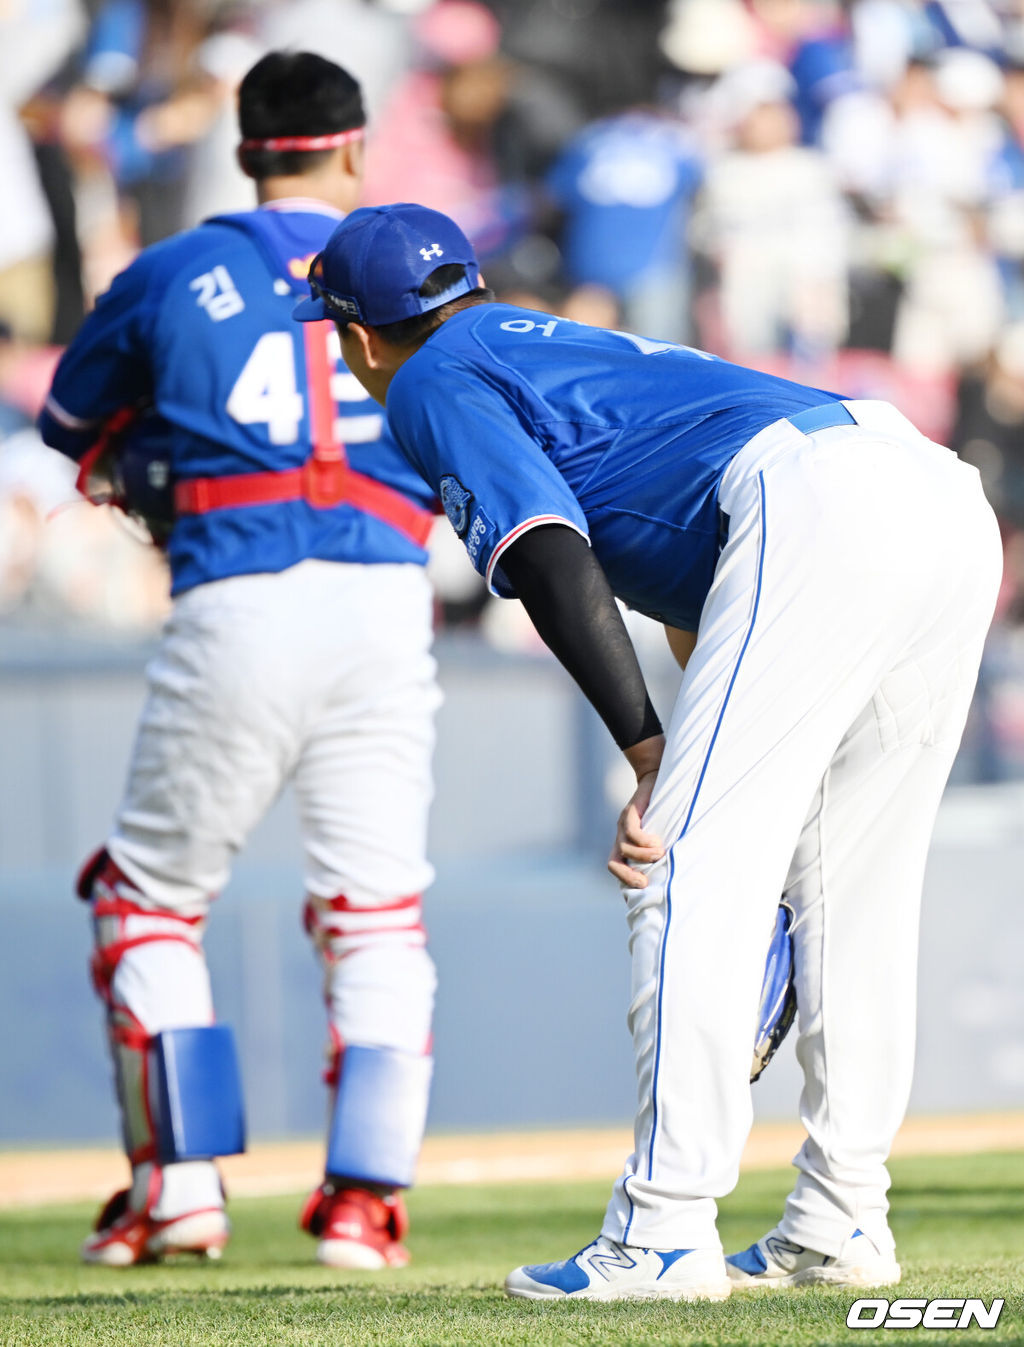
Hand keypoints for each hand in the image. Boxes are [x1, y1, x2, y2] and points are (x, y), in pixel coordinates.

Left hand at [608, 767, 664, 889]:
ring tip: (661, 852)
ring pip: (624, 849)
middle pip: (613, 863)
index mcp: (626, 843)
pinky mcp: (630, 812)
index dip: (626, 881)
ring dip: (643, 856)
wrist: (655, 777)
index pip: (616, 867)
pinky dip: (644, 841)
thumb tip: (677, 873)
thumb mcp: (661, 832)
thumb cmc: (663, 810)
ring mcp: (623, 824)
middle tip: (647, 882)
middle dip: (628, 877)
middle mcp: (621, 836)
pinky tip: (657, 841)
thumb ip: (660, 849)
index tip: (644, 889)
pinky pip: (631, 832)